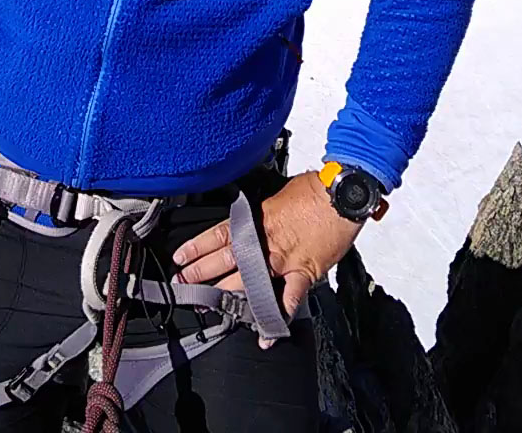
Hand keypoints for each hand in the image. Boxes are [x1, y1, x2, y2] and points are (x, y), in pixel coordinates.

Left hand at [173, 171, 362, 346]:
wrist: (341, 194)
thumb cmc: (315, 189)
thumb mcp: (279, 194)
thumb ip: (263, 212)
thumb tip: (254, 217)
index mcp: (258, 219)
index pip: (219, 234)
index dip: (197, 246)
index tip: (180, 257)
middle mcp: (265, 241)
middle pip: (226, 259)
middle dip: (202, 273)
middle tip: (184, 284)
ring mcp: (283, 259)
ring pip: (248, 281)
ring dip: (228, 296)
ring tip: (211, 308)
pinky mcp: (304, 272)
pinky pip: (288, 298)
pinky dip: (278, 315)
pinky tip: (267, 332)